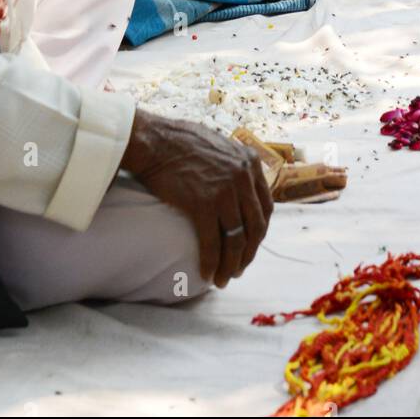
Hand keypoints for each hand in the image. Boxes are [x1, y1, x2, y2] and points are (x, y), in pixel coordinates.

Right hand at [121, 110, 272, 287]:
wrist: (154, 140)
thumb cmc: (180, 141)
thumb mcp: (221, 146)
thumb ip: (235, 165)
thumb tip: (238, 189)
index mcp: (250, 162)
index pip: (265, 207)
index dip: (259, 232)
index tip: (249, 245)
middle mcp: (243, 177)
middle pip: (255, 227)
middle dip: (248, 253)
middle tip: (238, 268)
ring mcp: (225, 191)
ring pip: (236, 240)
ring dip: (231, 265)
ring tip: (224, 278)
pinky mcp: (203, 204)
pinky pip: (212, 243)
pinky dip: (211, 263)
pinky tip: (207, 273)